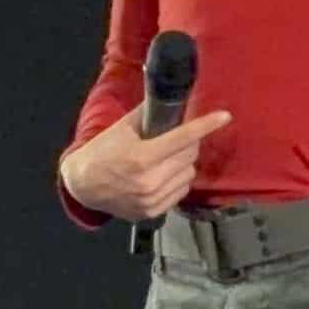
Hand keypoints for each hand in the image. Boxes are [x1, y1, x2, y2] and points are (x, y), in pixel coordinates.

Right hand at [60, 108, 232, 222]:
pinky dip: (177, 180)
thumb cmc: (102, 151)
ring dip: (183, 163)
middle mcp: (149, 180)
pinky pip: (181, 191)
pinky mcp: (154, 212)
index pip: (182, 138)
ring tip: (166, 159)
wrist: (83, 186)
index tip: (224, 116)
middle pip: (189, 155)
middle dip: (188, 143)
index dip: (206, 125)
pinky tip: (162, 175)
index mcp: (141, 156)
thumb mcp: (122, 128)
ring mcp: (152, 199)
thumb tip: (170, 95)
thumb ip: (148, 114)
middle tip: (177, 138)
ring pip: (189, 174)